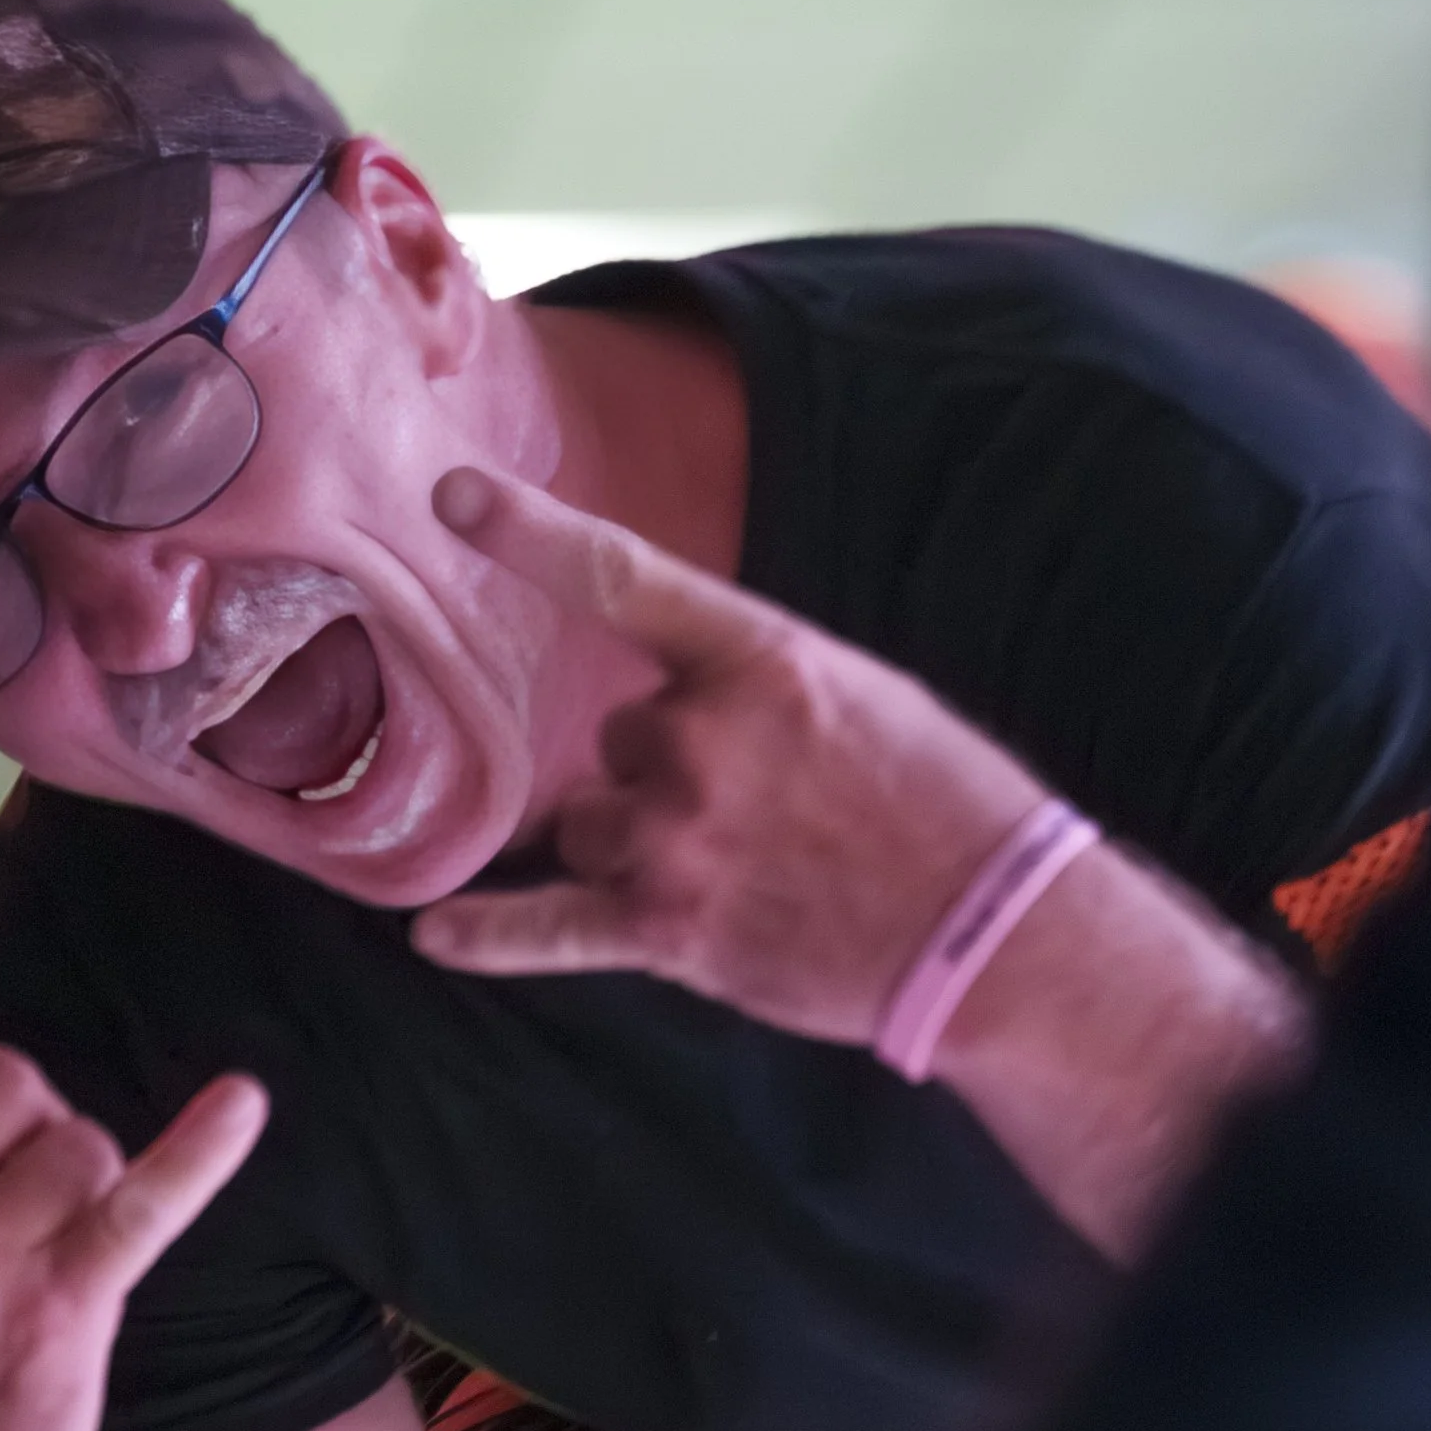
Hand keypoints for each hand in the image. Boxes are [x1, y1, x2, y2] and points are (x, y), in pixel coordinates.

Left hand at [407, 469, 1045, 1042]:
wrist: (993, 931)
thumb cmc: (938, 808)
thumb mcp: (855, 697)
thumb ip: (749, 686)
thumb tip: (659, 711)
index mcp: (759, 658)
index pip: (620, 576)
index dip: (528, 532)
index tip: (451, 494)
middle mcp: (703, 740)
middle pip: (617, 743)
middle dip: (664, 776)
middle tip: (761, 817)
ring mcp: (678, 837)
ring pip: (589, 827)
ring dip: (633, 848)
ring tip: (732, 877)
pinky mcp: (667, 932)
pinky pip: (547, 927)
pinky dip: (490, 936)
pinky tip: (436, 935)